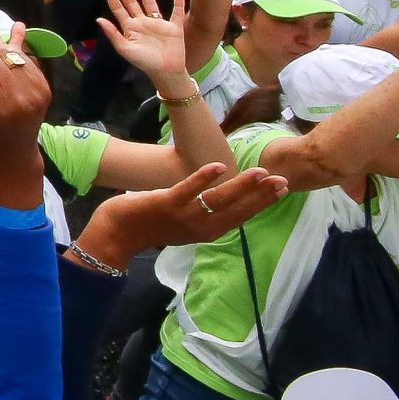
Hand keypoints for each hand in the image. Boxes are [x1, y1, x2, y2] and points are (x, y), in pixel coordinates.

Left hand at [77, 161, 291, 265]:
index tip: (281, 189)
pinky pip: (187, 190)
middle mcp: (199, 227)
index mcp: (206, 230)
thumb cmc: (150, 223)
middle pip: (236, 209)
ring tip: (261, 172)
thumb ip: (203, 212)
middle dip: (260, 195)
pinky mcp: (165, 203)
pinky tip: (218, 166)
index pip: (240, 216)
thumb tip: (221, 195)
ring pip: (218, 200)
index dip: (261, 202)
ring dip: (241, 186)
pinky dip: (203, 178)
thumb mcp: (184, 222)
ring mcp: (183, 216)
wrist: (116, 233)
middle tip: (282, 180)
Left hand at [96, 0, 189, 79]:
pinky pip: (176, 13)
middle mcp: (142, 23)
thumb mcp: (125, 49)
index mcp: (130, 28)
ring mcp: (158, 24)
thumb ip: (113, 34)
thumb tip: (99, 19)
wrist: (165, 71)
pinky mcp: (174, 27)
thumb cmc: (144, 62)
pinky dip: (179, 4)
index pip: (119, 10)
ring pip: (150, 3)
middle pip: (132, 3)